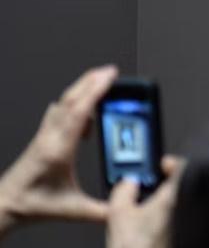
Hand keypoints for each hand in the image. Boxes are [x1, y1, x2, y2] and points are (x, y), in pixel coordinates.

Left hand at [0, 65, 117, 237]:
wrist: (4, 205)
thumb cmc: (31, 205)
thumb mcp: (71, 210)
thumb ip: (101, 210)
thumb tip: (123, 205)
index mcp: (58, 150)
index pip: (78, 112)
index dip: (96, 91)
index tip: (110, 77)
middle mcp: (50, 138)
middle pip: (70, 100)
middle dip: (91, 81)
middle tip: (110, 70)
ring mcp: (44, 136)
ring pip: (63, 103)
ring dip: (81, 89)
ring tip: (99, 81)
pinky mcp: (42, 139)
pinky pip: (58, 113)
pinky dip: (73, 103)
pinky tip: (81, 109)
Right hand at [107, 156, 182, 247]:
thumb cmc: (137, 247)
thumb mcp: (119, 212)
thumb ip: (123, 190)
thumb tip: (128, 182)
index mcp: (176, 196)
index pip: (184, 167)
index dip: (170, 162)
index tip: (157, 163)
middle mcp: (185, 208)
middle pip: (178, 185)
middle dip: (160, 181)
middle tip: (141, 182)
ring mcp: (183, 223)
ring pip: (174, 202)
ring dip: (157, 199)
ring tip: (136, 202)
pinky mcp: (177, 235)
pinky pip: (170, 217)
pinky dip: (158, 214)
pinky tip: (141, 222)